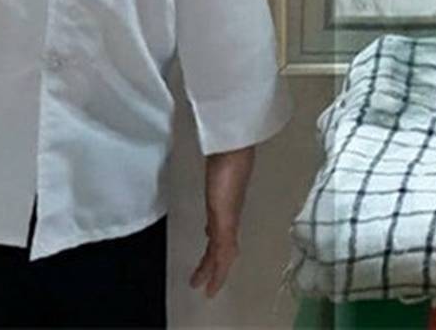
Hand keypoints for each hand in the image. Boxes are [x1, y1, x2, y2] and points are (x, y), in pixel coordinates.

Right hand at [189, 146, 254, 297]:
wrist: (234, 148)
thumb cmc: (224, 151)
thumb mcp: (216, 166)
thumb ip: (214, 170)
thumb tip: (210, 173)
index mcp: (226, 201)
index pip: (221, 229)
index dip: (215, 243)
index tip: (208, 252)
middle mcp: (229, 212)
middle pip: (222, 245)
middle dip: (213, 264)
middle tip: (201, 281)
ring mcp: (229, 218)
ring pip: (223, 252)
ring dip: (215, 271)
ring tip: (206, 288)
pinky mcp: (226, 221)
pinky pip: (222, 251)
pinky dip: (219, 269)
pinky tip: (212, 282)